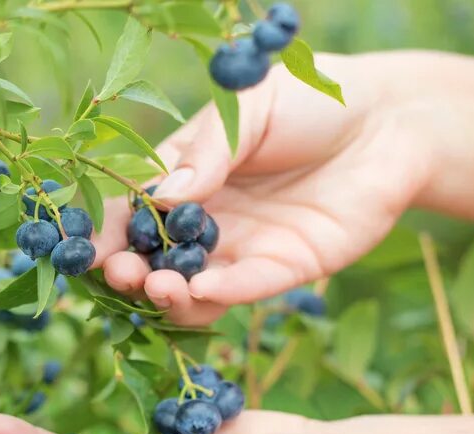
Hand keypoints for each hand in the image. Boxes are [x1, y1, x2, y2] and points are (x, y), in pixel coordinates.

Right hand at [92, 54, 435, 325]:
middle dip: (129, 272)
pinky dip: (220, 295)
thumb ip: (207, 151)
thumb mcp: (249, 107)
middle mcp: (206, 220)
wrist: (392, 120)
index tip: (81, 251)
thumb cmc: (313, 100)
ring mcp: (241, 248)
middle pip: (153, 257)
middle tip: (121, 273)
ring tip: (158, 287)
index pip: (130, 209)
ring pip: (191, 287)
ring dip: (167, 295)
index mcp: (185, 175)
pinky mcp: (284, 270)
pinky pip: (244, 290)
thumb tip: (159, 198)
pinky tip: (203, 291)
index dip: (103, 232)